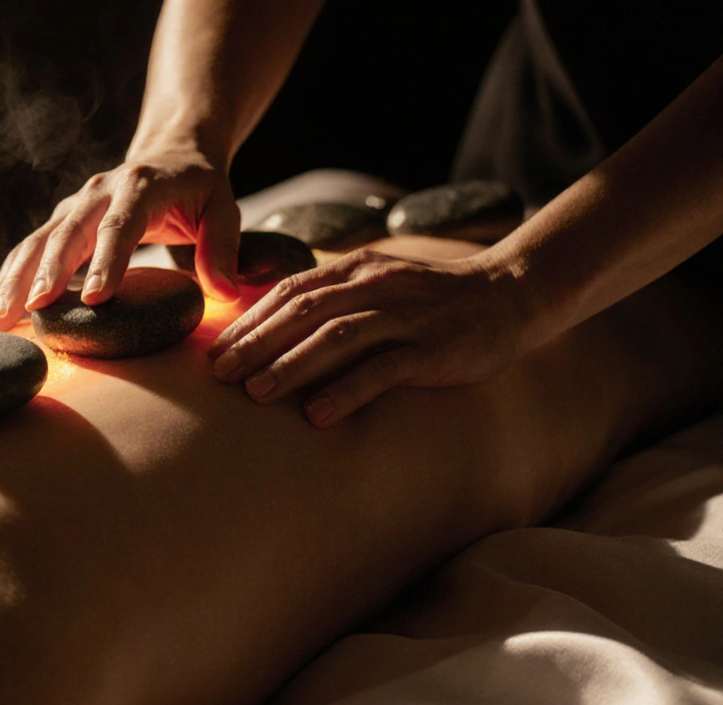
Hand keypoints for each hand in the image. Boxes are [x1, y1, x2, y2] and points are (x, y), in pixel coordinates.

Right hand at [0, 148, 241, 331]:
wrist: (171, 150)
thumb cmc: (199, 187)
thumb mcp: (223, 209)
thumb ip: (223, 249)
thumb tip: (225, 293)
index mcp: (140, 186)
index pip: (121, 225)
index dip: (107, 261)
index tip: (96, 298)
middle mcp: (97, 193)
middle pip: (64, 235)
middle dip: (42, 276)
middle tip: (24, 313)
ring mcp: (72, 209)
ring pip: (33, 246)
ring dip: (7, 285)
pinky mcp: (58, 226)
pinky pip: (24, 256)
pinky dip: (3, 287)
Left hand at [208, 248, 533, 426]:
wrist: (508, 294)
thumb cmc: (430, 299)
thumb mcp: (376, 285)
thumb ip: (331, 298)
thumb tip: (271, 325)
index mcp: (355, 270)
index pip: (289, 291)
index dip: (248, 320)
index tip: (214, 350)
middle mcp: (374, 287)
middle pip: (302, 312)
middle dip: (256, 343)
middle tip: (220, 375)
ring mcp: (404, 317)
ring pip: (336, 337)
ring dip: (290, 366)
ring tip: (255, 394)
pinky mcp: (431, 349)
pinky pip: (383, 370)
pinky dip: (346, 391)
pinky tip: (316, 414)